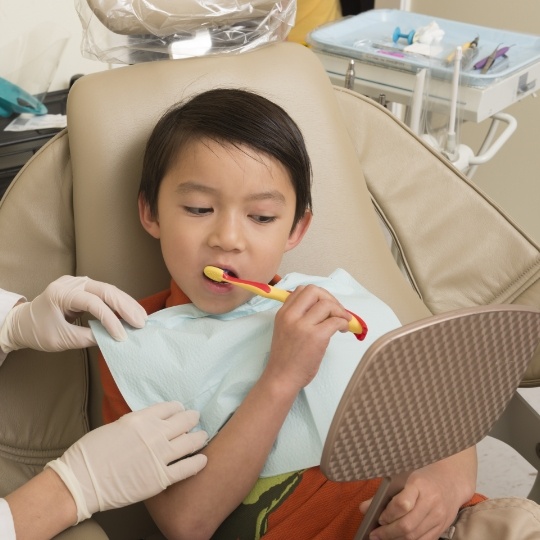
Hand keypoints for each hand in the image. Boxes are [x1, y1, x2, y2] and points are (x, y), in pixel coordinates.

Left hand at [0, 275, 146, 352]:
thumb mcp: (60, 339)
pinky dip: (120, 303)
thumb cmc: (37, 331)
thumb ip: (86, 338)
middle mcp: (72, 283)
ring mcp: (79, 283)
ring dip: (127, 304)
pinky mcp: (85, 288)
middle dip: (125, 307)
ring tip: (142, 318)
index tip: (121, 336)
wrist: (23, 323)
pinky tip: (132, 312)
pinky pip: (106, 293)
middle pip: (105, 290)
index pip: (92, 303)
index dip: (110, 319)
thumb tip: (111, 339)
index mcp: (61, 293)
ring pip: (109, 290)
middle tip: (141, 323)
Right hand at [46, 401, 207, 522]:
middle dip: (192, 418)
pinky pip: (187, 468)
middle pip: (184, 421)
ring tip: (203, 436)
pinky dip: (198, 462)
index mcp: (140, 419)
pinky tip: (203, 459)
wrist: (80, 482)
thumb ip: (136, 424)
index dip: (177, 408)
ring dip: (199, 437)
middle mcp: (154, 434)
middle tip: (196, 419)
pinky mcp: (160, 478)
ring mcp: (159, 456)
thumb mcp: (115, 426)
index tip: (181, 410)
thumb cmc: (90, 454)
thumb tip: (148, 423)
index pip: (169, 407)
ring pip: (190, 442)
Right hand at [266, 285, 350, 392]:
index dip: (318, 295)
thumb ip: (298, 317)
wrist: (282, 378)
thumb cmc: (286, 358)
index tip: (326, 306)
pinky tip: (342, 330)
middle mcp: (291, 316)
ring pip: (327, 304)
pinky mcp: (316, 337)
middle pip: (315, 291)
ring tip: (342, 322)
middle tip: (337, 312)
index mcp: (283, 313)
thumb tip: (324, 308)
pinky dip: (344, 323)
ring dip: (340, 311)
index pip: (302, 290)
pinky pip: (336, 321)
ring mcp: (303, 326)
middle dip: (330, 298)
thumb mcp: (285, 330)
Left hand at [359, 470, 465, 539]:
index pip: (403, 504)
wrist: (451, 481)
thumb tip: (364, 508)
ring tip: (383, 538)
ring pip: (415, 537)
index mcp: (419, 485)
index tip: (379, 517)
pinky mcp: (441, 528)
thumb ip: (384, 494)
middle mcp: (431, 503)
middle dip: (388, 532)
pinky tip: (398, 539)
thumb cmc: (423, 478)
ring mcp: (438, 517)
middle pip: (407, 525)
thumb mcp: (404, 478)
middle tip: (375, 534)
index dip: (388, 515)